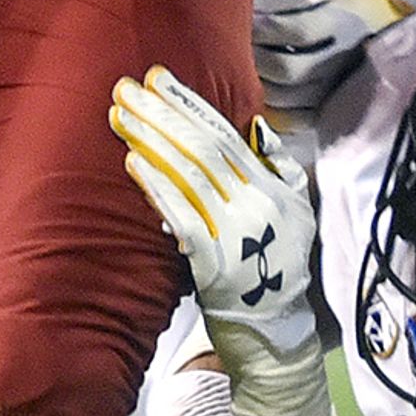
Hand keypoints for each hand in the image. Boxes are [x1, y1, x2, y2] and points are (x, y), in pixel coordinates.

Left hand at [110, 68, 333, 415]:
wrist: (277, 337)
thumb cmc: (277, 273)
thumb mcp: (295, 215)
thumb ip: (280, 169)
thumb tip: (258, 126)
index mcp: (276, 189)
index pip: (229, 136)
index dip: (191, 104)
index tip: (158, 77)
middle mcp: (260, 205)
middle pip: (205, 149)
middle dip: (162, 114)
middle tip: (124, 87)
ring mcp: (239, 234)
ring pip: (191, 175)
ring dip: (152, 140)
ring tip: (120, 114)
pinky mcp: (215, 263)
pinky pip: (182, 218)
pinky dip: (158, 188)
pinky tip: (134, 163)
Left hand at [252, 0, 401, 124]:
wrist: (408, 36)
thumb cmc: (362, 0)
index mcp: (343, 19)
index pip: (293, 31)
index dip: (264, 29)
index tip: (247, 20)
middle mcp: (341, 56)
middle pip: (287, 69)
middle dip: (255, 60)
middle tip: (233, 48)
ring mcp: (339, 87)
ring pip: (289, 98)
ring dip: (259, 86)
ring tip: (241, 72)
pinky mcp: (336, 108)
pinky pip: (300, 119)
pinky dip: (276, 114)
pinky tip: (260, 101)